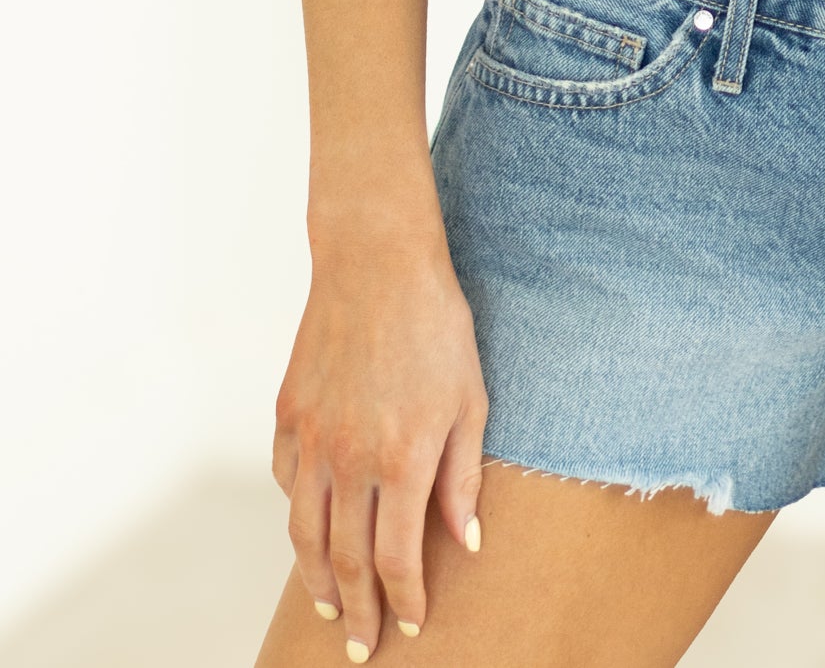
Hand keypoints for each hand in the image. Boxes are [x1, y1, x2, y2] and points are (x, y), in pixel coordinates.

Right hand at [272, 218, 487, 657]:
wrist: (376, 261)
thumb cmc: (435, 323)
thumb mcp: (471, 398)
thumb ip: (464, 476)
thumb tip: (466, 540)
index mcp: (401, 459)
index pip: (395, 558)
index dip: (403, 599)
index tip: (410, 624)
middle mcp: (349, 459)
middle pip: (345, 560)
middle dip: (355, 611)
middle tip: (359, 646)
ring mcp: (312, 439)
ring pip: (303, 533)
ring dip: (316, 578)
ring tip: (329, 605)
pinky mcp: (288, 414)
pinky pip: (287, 482)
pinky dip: (297, 514)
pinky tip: (309, 526)